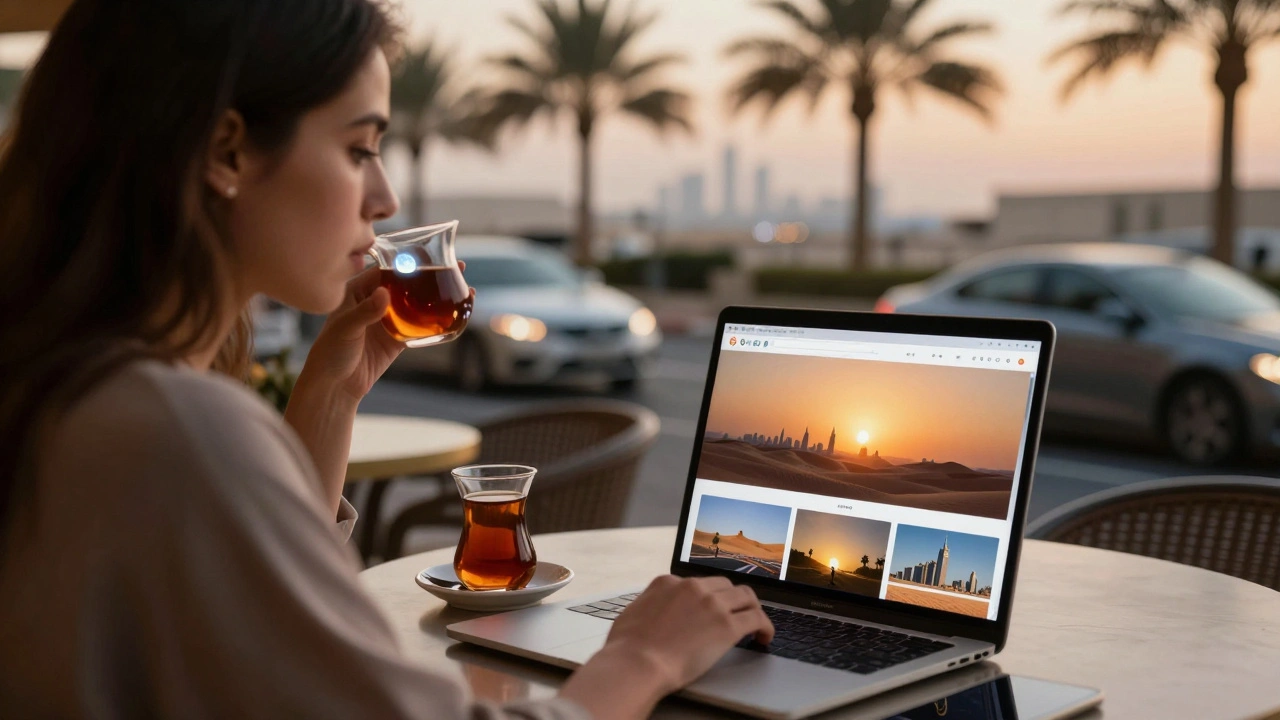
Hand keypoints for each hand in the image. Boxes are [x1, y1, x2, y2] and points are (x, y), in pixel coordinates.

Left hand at [299, 263, 472, 401]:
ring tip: (462, 286)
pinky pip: (420, 327)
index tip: (429, 254)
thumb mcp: (345, 328)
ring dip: (437, 296)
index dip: (408, 260)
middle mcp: (374, 302)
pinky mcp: (398, 340)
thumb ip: (365, 311)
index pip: (386, 269)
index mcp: (357, 291)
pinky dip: (436, 321)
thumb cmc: (330, 353)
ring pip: (417, 304)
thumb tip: (385, 294)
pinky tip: (454, 314)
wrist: (335, 386)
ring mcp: (388, 321)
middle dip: (429, 275)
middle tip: (455, 265)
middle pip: (407, 284)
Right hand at [557, 575, 773, 718]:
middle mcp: (692, 587)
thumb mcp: (632, 614)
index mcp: (668, 583)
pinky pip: (757, 618)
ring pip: (746, 596)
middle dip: (732, 600)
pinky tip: (764, 637)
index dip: (708, 597)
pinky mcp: (727, 626)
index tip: (712, 609)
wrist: (636, 663)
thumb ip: (648, 607)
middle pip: (724, 586)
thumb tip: (651, 612)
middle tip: (736, 615)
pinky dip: (765, 626)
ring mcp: (712, 605)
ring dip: (752, 609)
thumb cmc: (627, 648)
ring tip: (756, 624)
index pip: (697, 584)